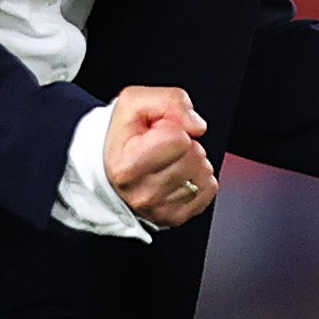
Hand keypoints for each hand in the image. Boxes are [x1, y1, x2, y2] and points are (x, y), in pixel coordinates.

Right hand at [106, 85, 217, 227]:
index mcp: (127, 167)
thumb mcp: (135, 102)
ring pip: (203, 173)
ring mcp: (160, 210)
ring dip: (192, 161)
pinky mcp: (176, 217)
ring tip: (168, 161)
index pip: (179, 139)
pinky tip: (178, 175)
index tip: (155, 132)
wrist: (109, 166)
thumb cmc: (122, 136)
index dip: (172, 126)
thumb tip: (196, 125)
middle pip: (194, 155)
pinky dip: (199, 178)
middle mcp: (142, 194)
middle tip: (161, 147)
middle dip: (184, 144)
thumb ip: (169, 101)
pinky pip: (209, 189)